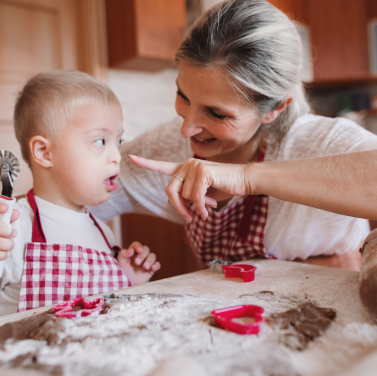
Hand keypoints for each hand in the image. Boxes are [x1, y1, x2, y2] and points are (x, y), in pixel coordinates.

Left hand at [117, 241, 160, 284]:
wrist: (128, 283)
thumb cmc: (123, 271)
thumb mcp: (121, 262)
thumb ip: (124, 254)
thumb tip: (131, 250)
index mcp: (133, 252)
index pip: (136, 244)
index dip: (138, 246)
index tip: (139, 250)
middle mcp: (141, 255)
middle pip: (146, 249)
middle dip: (142, 255)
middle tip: (137, 262)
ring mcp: (147, 261)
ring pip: (153, 255)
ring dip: (150, 260)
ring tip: (145, 267)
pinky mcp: (152, 269)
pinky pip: (157, 264)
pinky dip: (156, 265)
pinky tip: (152, 268)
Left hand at [129, 155, 248, 221]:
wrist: (244, 180)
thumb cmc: (225, 186)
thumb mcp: (203, 194)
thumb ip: (189, 196)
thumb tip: (181, 206)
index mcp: (186, 168)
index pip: (163, 166)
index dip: (147, 163)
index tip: (131, 158)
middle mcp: (188, 164)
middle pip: (170, 191)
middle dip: (178, 207)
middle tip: (189, 218)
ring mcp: (195, 166)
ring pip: (184, 196)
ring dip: (196, 207)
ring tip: (209, 206)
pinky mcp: (203, 172)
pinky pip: (195, 197)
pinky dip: (202, 207)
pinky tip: (209, 210)